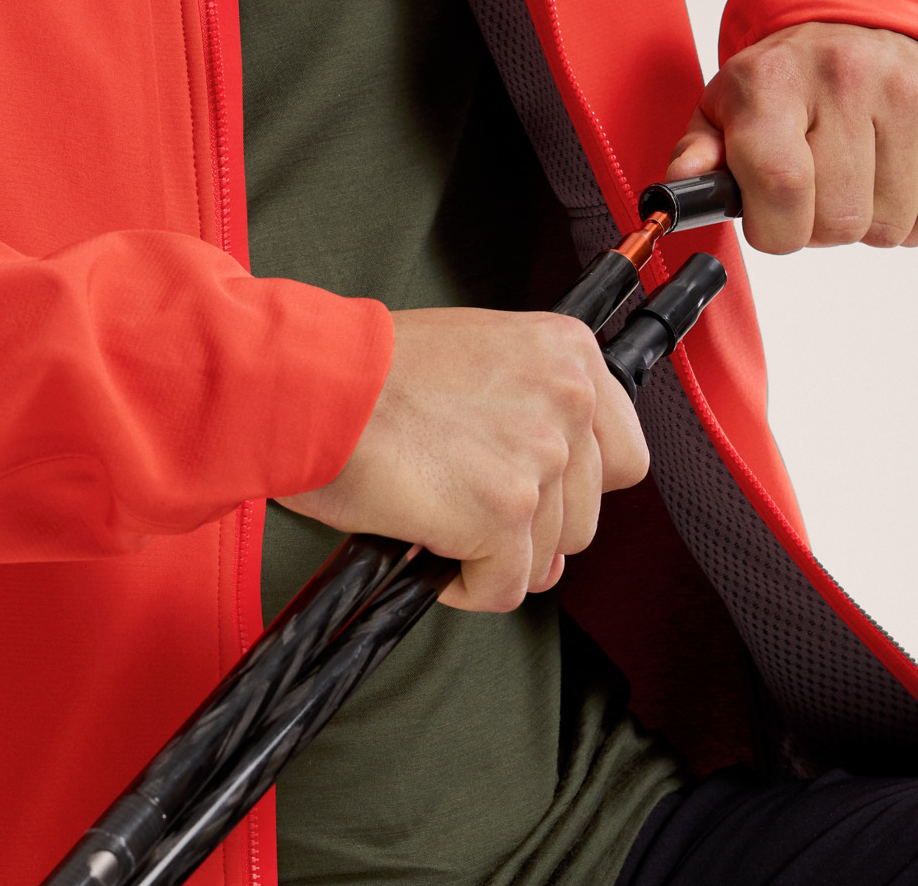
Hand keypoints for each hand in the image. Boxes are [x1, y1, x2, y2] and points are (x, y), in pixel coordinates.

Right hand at [276, 307, 647, 612]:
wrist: (314, 383)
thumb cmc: (372, 368)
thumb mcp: (476, 351)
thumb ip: (532, 407)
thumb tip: (557, 505)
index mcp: (567, 351)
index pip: (624, 451)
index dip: (574, 483)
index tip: (533, 484)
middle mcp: (568, 398)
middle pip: (588, 513)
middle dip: (531, 523)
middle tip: (469, 501)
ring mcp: (541, 458)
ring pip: (549, 556)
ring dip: (495, 551)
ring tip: (440, 514)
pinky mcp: (506, 513)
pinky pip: (504, 588)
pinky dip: (466, 585)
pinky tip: (428, 544)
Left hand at [668, 21, 917, 252]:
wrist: (847, 28)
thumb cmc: (782, 77)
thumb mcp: (725, 104)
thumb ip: (700, 150)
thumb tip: (684, 182)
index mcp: (773, 80)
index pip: (779, 182)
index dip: (773, 227)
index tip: (767, 223)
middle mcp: (843, 81)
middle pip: (838, 220)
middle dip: (815, 227)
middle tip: (807, 193)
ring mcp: (902, 97)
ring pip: (887, 225)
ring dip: (862, 221)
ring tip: (844, 177)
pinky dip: (901, 213)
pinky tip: (878, 176)